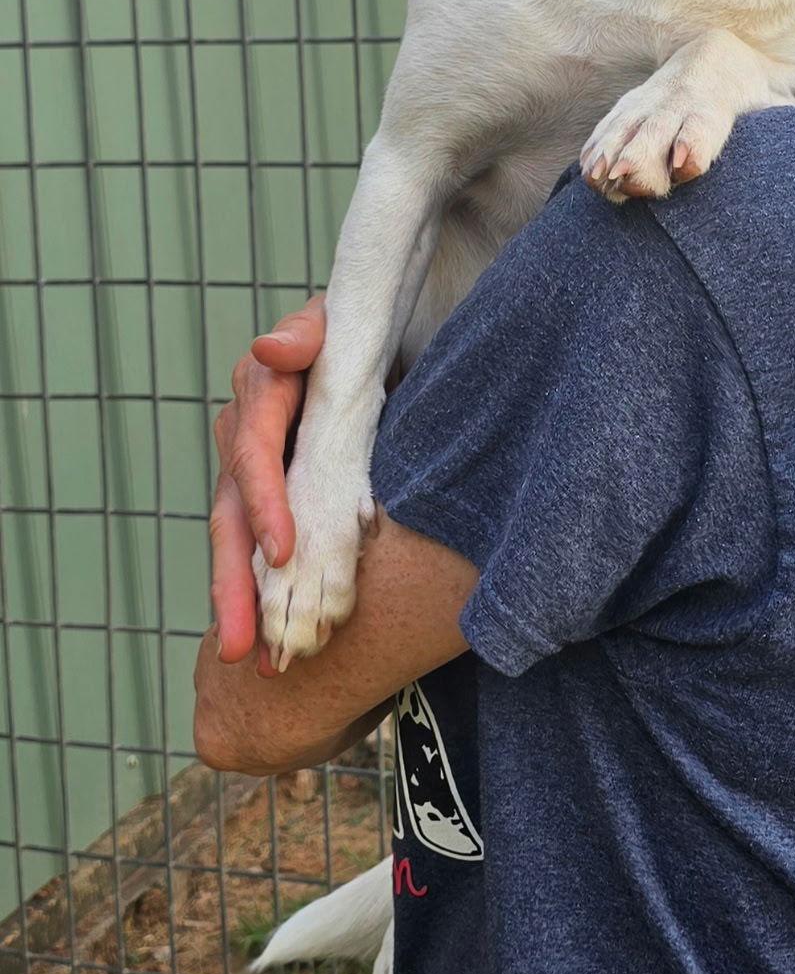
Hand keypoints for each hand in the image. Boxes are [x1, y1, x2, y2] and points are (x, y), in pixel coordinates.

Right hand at [209, 297, 325, 668]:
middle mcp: (249, 437)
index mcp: (262, 393)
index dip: (265, 502)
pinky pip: (264, 547)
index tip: (283, 550)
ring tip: (245, 656)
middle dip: (233, 581)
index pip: (252, 452)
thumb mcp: (335, 317)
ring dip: (240, 601)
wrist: (382, 337)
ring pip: (239, 541)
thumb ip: (307, 332)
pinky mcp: (280, 495)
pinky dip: (263, 592)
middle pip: (232, 514)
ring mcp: (260, 471)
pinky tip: (266, 643)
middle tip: (241, 641)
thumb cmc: (357, 326)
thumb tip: (273, 350)